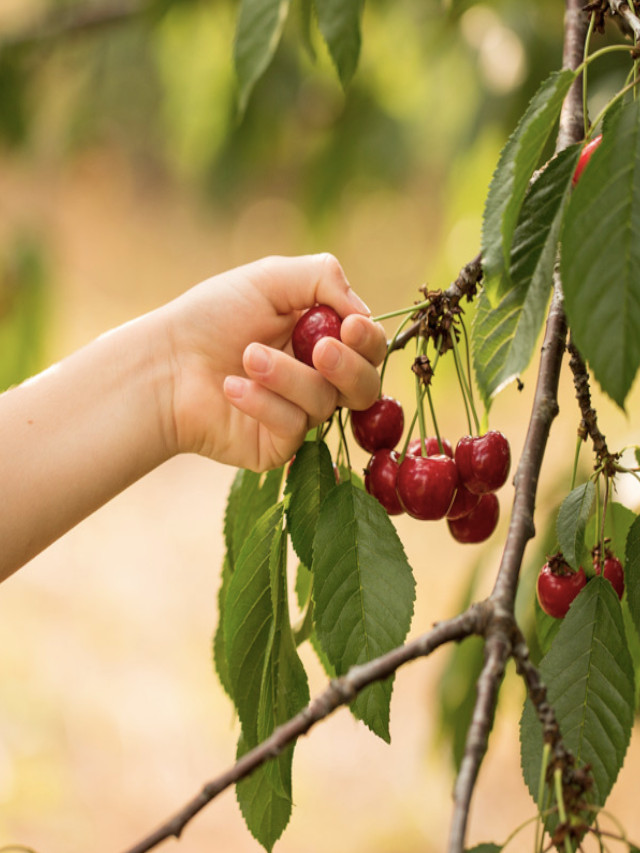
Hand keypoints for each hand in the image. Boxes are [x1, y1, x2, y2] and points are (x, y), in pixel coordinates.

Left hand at [162, 254, 386, 470]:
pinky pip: (293, 427)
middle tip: (318, 350)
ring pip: (325, 403)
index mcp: (322, 338)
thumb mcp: (269, 279)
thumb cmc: (211, 317)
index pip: (369, 347)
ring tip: (247, 357)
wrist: (163, 363)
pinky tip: (231, 388)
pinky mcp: (278, 446)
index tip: (350, 327)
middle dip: (347, 367)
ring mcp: (299, 415)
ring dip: (287, 376)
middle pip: (366, 386)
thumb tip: (362, 313)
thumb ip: (323, 278)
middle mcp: (317, 379)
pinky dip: (263, 403)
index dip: (368, 339)